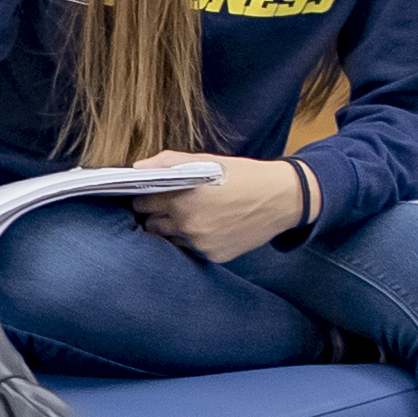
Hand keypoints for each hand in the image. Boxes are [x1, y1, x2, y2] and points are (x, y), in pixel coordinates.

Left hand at [141, 152, 311, 261]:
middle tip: (168, 207)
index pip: (141, 203)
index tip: (150, 195)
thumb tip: (137, 168)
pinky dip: (193, 240)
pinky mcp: (213, 255)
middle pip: (150, 225)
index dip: (143, 197)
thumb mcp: (205, 160)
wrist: (280, 198)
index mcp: (182, 198)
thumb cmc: (241, 175)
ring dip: (172, 230)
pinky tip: (208, 227)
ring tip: (189, 216)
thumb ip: (168, 163)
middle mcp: (188, 223)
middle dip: (154, 215)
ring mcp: (200, 242)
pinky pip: (191, 250)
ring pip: (169, 240)